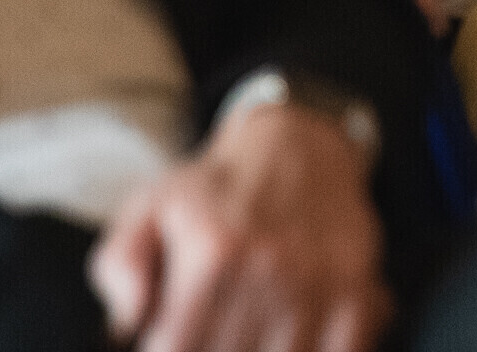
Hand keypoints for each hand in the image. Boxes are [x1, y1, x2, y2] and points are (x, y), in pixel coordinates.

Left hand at [89, 103, 387, 351]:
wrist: (301, 144)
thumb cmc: (219, 187)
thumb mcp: (149, 207)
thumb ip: (120, 266)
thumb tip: (129, 322)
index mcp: (213, 252)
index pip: (175, 348)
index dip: (168, 348)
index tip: (172, 337)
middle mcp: (269, 268)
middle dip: (216, 348)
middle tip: (214, 332)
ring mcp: (318, 281)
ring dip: (261, 351)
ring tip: (248, 336)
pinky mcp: (357, 288)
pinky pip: (344, 350)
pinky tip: (292, 341)